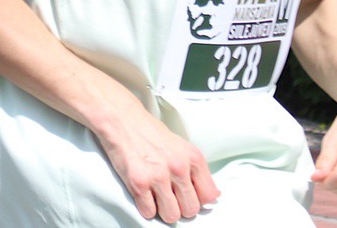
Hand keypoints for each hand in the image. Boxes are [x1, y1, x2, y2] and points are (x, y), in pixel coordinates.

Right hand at [95, 106, 220, 223]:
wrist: (124, 120)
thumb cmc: (151, 133)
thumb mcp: (182, 147)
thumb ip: (197, 170)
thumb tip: (212, 195)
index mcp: (193, 157)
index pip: (208, 195)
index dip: (198, 199)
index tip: (189, 197)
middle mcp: (179, 167)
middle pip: (191, 209)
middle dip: (181, 207)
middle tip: (171, 198)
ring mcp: (159, 176)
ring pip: (172, 215)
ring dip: (164, 211)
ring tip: (157, 197)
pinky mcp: (139, 183)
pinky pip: (149, 212)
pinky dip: (146, 208)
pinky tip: (144, 195)